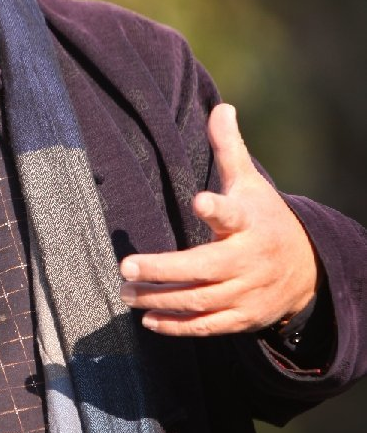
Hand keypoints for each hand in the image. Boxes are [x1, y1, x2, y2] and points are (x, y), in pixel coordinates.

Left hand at [119, 103, 318, 335]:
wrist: (308, 269)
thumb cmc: (264, 218)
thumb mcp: (250, 183)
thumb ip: (229, 150)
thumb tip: (222, 106)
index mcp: (248, 222)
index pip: (233, 213)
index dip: (217, 208)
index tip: (199, 200)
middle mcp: (247, 259)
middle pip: (203, 269)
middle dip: (163, 270)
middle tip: (126, 267)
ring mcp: (246, 292)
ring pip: (199, 300)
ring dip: (160, 300)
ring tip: (125, 293)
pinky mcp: (243, 318)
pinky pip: (208, 326)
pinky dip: (178, 326)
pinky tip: (148, 320)